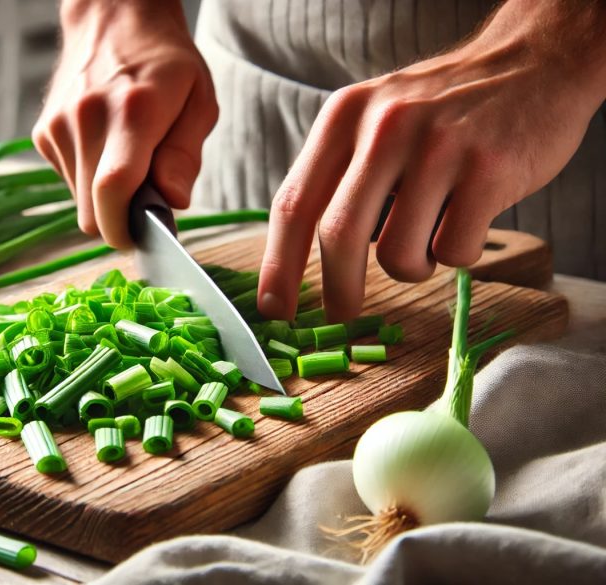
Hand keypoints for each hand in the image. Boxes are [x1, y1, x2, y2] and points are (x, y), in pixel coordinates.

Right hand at [32, 0, 217, 247]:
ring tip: (127, 161)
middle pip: (91, 212)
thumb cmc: (165, 63)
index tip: (143, 236)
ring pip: (78, 203)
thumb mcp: (199, 102)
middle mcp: (86, 119)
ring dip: (104, 199)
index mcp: (132, 112)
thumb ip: (186, 156)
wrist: (113, 20)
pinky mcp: (42, 133)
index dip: (125, 228)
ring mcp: (58, 126)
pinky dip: (88, 180)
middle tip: (144, 205)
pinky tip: (105, 149)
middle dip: (117, 221)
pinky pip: (68, 181)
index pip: (114, 190)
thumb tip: (172, 202)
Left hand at [258, 0, 605, 321]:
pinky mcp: (489, 170)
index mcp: (344, 117)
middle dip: (338, 290)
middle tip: (343, 314)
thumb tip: (300, 257)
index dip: (279, 265)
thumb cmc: (445, 109)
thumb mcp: (376, 117)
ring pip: (397, 253)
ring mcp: (438, 146)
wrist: (535, 63)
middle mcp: (384, 126)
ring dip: (412, 267)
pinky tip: (469, 219)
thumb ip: (339, 173)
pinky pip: (454, 250)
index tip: (276, 309)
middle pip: (338, 235)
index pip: (294, 203)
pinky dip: (457, 253)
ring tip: (430, 237)